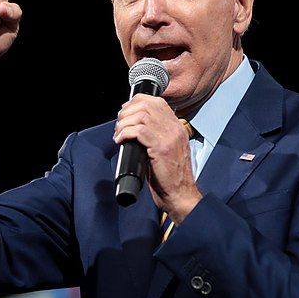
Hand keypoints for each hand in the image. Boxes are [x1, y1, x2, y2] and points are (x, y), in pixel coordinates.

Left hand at [113, 94, 201, 221]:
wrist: (180, 195)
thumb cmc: (170, 177)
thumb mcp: (165, 150)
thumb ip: (155, 136)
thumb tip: (133, 126)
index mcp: (177, 127)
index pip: (157, 102)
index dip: (137, 102)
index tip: (125, 111)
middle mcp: (175, 129)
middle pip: (147, 105)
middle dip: (127, 111)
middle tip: (119, 124)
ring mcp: (169, 137)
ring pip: (141, 115)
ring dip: (124, 123)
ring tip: (118, 133)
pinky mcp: (161, 148)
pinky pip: (138, 131)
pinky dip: (125, 133)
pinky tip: (120, 140)